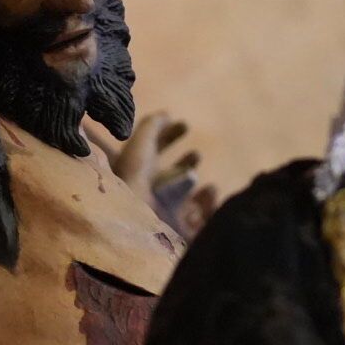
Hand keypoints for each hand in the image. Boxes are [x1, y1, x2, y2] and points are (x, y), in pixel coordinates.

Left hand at [90, 112, 218, 239]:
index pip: (153, 150)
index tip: (184, 123)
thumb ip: (152, 126)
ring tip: (206, 184)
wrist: (138, 225)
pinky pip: (199, 217)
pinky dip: (207, 205)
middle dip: (184, 163)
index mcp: (137, 172)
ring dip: (196, 187)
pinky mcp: (180, 231)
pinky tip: (209, 193)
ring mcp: (165, 214)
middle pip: (169, 175)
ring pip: (184, 198)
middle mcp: (150, 193)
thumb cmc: (135, 183)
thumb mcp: (140, 145)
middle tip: (196, 155)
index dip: (168, 134)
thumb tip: (165, 113)